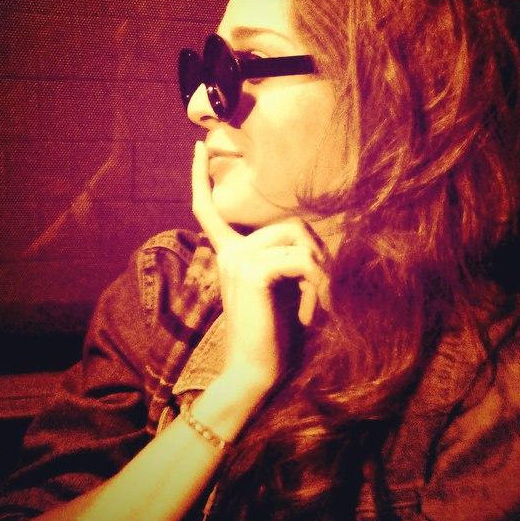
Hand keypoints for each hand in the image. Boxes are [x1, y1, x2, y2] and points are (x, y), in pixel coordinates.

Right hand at [191, 141, 330, 393]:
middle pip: (290, 223)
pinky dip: (319, 281)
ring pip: (298, 238)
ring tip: (319, 302)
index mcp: (229, 255)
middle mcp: (228, 253)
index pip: (207, 210)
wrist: (254, 373)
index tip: (197, 147)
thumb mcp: (282, 289)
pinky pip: (301, 259)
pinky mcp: (252, 272)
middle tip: (322, 290)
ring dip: (320, 269)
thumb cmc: (273, 337)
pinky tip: (318, 306)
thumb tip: (315, 243)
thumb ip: (287, 260)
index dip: (200, 177)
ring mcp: (237, 260)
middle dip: (316, 252)